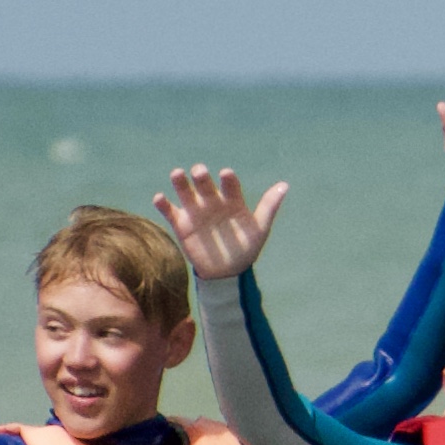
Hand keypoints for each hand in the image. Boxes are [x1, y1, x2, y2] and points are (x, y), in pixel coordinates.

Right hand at [163, 165, 283, 278]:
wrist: (226, 272)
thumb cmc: (245, 248)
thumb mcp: (260, 229)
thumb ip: (269, 207)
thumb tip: (285, 185)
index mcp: (232, 200)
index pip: (230, 185)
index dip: (228, 180)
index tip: (226, 174)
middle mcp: (213, 201)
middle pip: (205, 184)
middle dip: (202, 177)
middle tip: (199, 172)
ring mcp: (196, 211)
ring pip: (186, 192)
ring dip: (180, 183)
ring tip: (177, 174)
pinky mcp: (181, 224)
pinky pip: (170, 211)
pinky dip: (163, 204)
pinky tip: (159, 197)